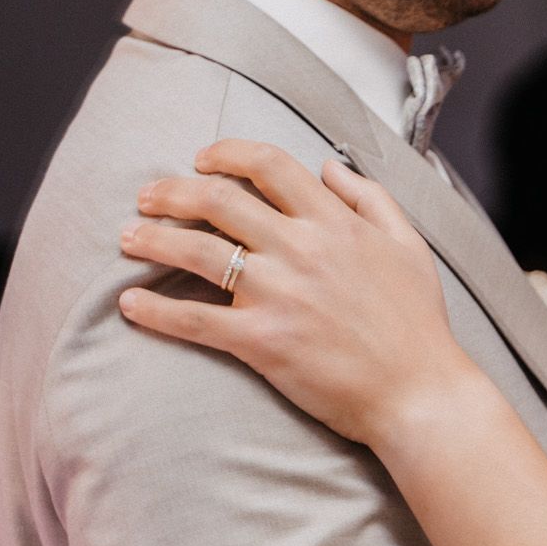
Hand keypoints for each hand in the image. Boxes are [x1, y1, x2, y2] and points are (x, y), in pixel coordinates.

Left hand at [116, 140, 481, 452]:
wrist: (418, 391)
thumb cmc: (418, 322)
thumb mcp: (409, 245)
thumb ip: (371, 197)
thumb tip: (330, 166)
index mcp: (335, 222)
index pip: (269, 165)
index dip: (227, 153)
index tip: (203, 158)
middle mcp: (301, 248)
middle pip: (218, 200)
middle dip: (172, 192)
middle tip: (148, 196)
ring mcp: (277, 294)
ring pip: (196, 252)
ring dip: (152, 240)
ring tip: (128, 238)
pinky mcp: (260, 341)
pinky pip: (193, 320)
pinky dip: (154, 310)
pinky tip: (129, 303)